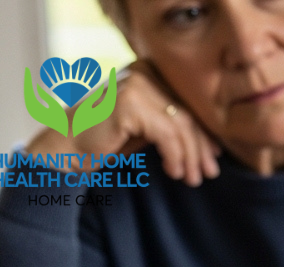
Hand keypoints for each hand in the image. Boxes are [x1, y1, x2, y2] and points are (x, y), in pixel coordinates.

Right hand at [24, 61, 219, 185]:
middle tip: (210, 173)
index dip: (204, 134)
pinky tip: (174, 172)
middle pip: (187, 115)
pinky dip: (175, 156)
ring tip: (192, 179)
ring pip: (180, 127)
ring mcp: (136, 85)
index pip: (187, 105)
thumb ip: (174, 126)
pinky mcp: (129, 103)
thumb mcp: (148, 128)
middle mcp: (144, 72)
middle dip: (201, 148)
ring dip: (190, 157)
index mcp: (150, 71)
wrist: (67, 146)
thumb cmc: (108, 138)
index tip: (215, 157)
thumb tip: (215, 143)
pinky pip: (167, 134)